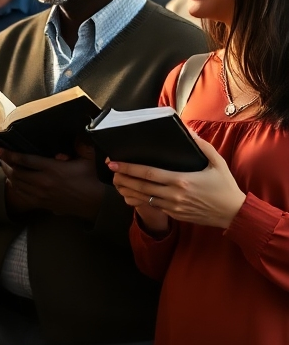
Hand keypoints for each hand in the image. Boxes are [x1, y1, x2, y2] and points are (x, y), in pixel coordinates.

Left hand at [0, 144, 104, 220]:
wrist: (94, 203)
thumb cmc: (90, 179)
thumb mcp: (87, 158)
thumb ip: (81, 144)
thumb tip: (78, 131)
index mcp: (52, 168)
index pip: (25, 160)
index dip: (10, 154)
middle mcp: (44, 182)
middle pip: (16, 172)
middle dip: (4, 163)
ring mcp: (41, 194)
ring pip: (17, 184)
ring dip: (8, 174)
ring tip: (2, 166)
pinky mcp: (43, 204)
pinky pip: (23, 195)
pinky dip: (15, 187)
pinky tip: (13, 181)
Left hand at [107, 132, 245, 229]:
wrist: (234, 214)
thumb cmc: (225, 186)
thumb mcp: (217, 162)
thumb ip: (201, 145)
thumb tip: (187, 130)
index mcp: (182, 180)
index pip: (149, 173)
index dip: (130, 168)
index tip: (115, 163)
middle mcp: (174, 194)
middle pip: (141, 186)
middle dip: (123, 178)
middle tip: (110, 170)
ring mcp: (173, 206)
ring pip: (143, 199)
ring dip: (127, 190)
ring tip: (116, 182)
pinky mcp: (175, 214)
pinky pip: (152, 207)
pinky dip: (138, 201)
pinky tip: (129, 195)